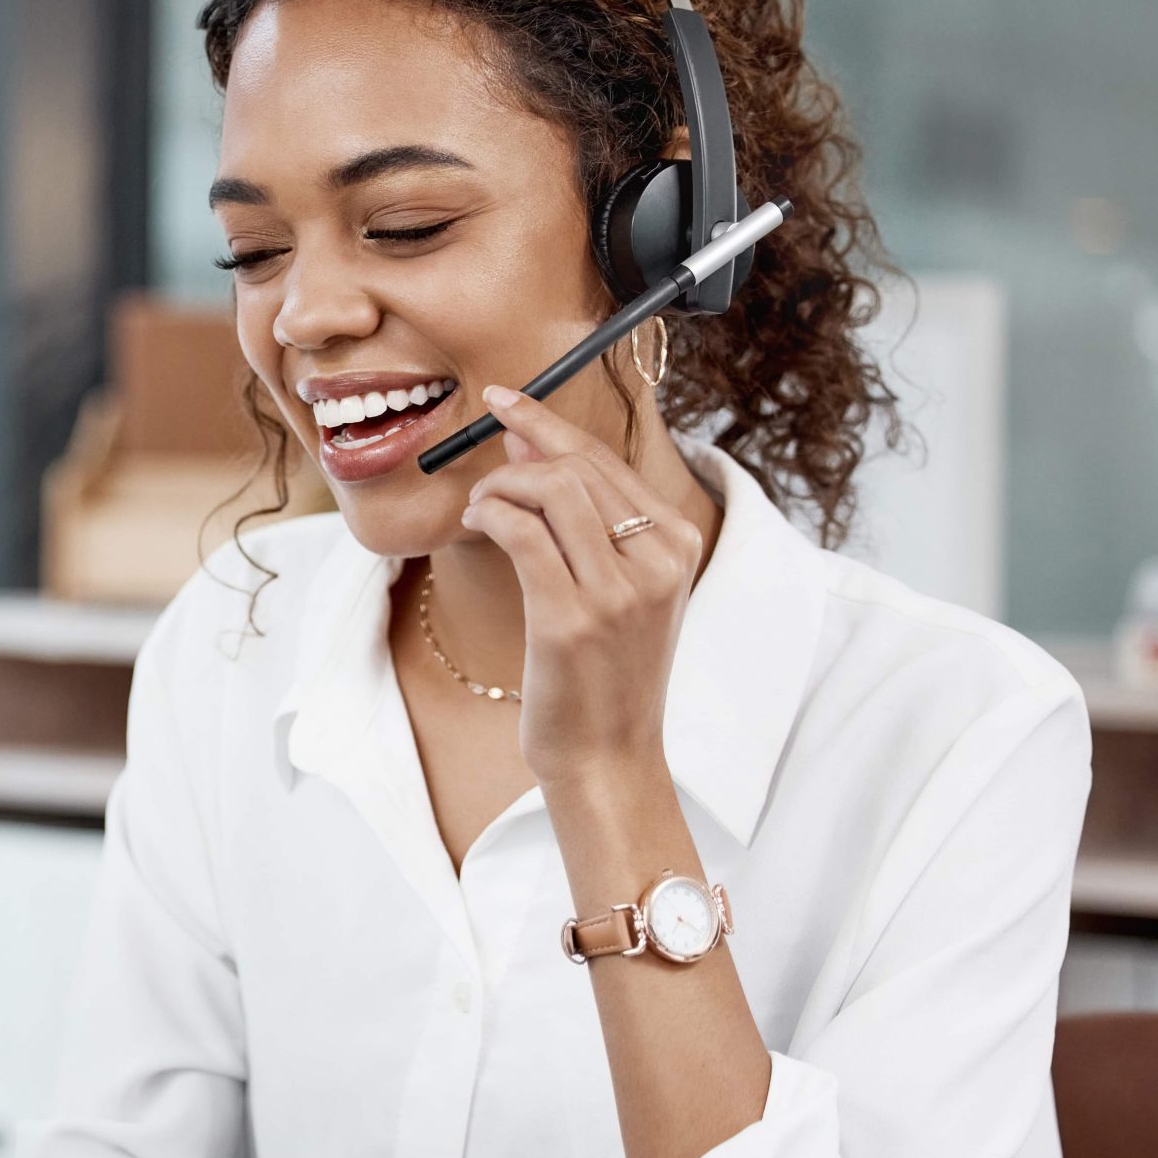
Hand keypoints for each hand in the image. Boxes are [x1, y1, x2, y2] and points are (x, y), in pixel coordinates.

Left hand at [457, 386, 704, 788]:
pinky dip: (490, 514)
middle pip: (576, 467)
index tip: (504, 400)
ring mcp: (620, 591)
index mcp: (680, 543)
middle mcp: (659, 560)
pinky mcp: (572, 618)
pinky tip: (477, 524)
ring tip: (480, 509)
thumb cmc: (604, 672)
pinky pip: (521, 532)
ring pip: (549, 489)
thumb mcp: (616, 587)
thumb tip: (527, 441)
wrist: (609, 756)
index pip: (607, 459)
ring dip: (498, 486)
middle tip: (482, 480)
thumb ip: (584, 516)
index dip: (547, 422)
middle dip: (517, 456)